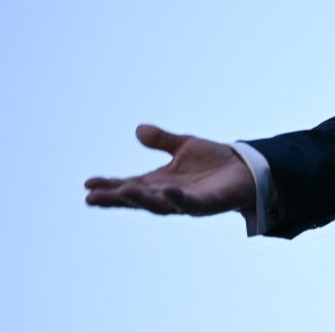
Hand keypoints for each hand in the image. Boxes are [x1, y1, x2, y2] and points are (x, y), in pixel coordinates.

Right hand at [85, 124, 254, 214]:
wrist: (247, 169)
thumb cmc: (214, 161)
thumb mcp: (185, 146)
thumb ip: (163, 141)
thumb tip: (138, 130)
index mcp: (160, 183)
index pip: (129, 185)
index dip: (109, 186)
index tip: (87, 184)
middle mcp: (169, 195)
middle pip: (137, 199)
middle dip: (116, 198)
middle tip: (91, 197)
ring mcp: (187, 201)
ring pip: (159, 204)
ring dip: (141, 199)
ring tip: (122, 191)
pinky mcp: (207, 204)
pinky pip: (190, 203)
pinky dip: (179, 199)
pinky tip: (169, 191)